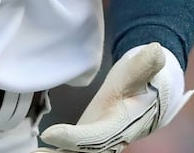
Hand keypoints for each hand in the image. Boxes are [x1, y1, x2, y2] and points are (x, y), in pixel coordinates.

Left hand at [35, 42, 191, 151]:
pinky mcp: (89, 142)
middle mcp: (110, 140)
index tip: (50, 134)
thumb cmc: (141, 80)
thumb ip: (145, 64)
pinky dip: (57, 151)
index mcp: (120, 125)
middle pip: (84, 151)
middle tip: (37, 151)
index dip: (73, 138)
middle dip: (62, 151)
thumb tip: (156, 51)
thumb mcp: (142, 69)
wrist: (148, 97)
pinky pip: (72, 151)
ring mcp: (100, 144)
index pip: (95, 137)